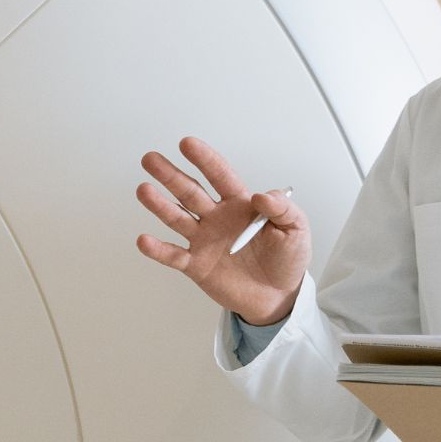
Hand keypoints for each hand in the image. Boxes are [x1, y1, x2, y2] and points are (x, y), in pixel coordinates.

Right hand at [134, 137, 309, 325]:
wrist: (278, 297)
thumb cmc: (287, 259)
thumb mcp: (296, 229)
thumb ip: (282, 209)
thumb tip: (261, 196)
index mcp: (239, 204)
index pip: (219, 176)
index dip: (204, 159)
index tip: (187, 144)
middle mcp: (216, 218)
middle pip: (190, 192)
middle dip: (170, 175)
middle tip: (150, 159)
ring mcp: (203, 241)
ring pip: (177, 218)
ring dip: (160, 205)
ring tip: (144, 190)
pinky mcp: (196, 266)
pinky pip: (174, 256)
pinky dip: (158, 249)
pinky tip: (144, 240)